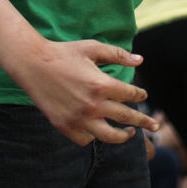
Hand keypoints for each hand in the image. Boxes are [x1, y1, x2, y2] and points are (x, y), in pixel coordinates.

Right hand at [11, 38, 157, 145]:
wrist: (32, 64)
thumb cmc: (64, 53)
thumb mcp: (92, 48)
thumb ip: (117, 54)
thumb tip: (140, 60)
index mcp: (101, 84)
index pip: (130, 95)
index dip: (139, 95)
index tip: (143, 96)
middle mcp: (92, 105)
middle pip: (125, 118)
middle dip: (143, 121)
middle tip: (154, 125)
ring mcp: (78, 118)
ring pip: (109, 136)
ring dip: (123, 136)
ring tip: (130, 134)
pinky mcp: (64, 126)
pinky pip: (86, 139)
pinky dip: (94, 136)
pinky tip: (98, 130)